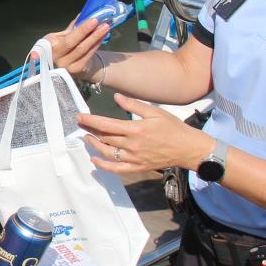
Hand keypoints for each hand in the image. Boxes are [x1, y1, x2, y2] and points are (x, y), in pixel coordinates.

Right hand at [35, 16, 109, 76]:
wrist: (75, 64)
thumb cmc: (68, 47)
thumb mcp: (64, 36)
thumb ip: (72, 27)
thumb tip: (84, 13)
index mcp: (47, 47)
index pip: (43, 47)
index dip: (37, 53)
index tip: (36, 56)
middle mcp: (54, 58)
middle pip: (70, 42)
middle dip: (83, 30)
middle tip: (95, 20)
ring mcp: (65, 66)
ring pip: (81, 49)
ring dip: (94, 36)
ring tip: (104, 26)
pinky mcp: (76, 70)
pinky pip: (88, 55)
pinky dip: (96, 44)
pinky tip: (102, 36)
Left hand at [79, 93, 210, 173]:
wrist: (187, 148)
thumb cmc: (173, 128)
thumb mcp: (155, 112)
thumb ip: (133, 105)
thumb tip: (116, 97)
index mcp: (135, 129)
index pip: (106, 124)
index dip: (90, 120)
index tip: (78, 116)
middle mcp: (132, 145)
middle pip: (104, 138)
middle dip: (90, 130)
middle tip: (80, 124)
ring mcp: (134, 158)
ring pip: (107, 153)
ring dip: (94, 145)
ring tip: (87, 137)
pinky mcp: (137, 167)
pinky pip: (116, 169)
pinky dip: (104, 165)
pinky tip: (95, 160)